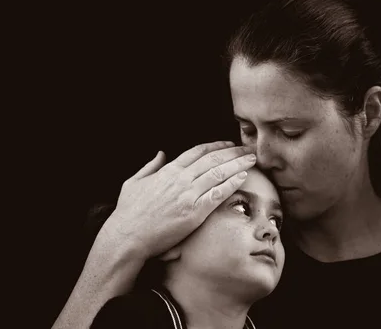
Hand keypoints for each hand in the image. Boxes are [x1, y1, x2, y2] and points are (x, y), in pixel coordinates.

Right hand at [104, 141, 255, 258]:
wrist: (128, 236)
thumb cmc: (129, 212)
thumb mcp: (134, 182)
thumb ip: (150, 166)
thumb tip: (160, 154)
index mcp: (168, 171)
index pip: (197, 152)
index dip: (216, 146)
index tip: (228, 144)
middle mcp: (180, 179)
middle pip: (213, 159)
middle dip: (233, 152)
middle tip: (247, 149)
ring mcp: (188, 195)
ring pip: (219, 173)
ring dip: (238, 164)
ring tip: (251, 159)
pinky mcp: (194, 213)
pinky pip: (218, 194)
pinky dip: (232, 184)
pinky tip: (244, 178)